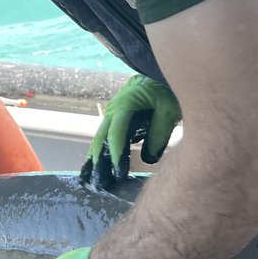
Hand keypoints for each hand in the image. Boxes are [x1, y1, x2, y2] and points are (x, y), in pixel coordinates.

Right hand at [82, 75, 180, 190]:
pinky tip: (93, 168)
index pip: (116, 133)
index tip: (118, 173)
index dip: (115, 155)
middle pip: (101, 137)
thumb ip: (160, 132)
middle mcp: (113, 109)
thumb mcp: (169, 110)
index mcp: (125, 104)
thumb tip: (148, 158)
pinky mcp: (115, 119)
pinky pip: (105, 137)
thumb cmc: (167, 90)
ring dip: (94, 159)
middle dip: (98, 161)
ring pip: (99, 138)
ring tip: (88, 180)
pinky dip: (99, 152)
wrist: (160, 75)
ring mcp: (112, 114)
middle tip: (97, 183)